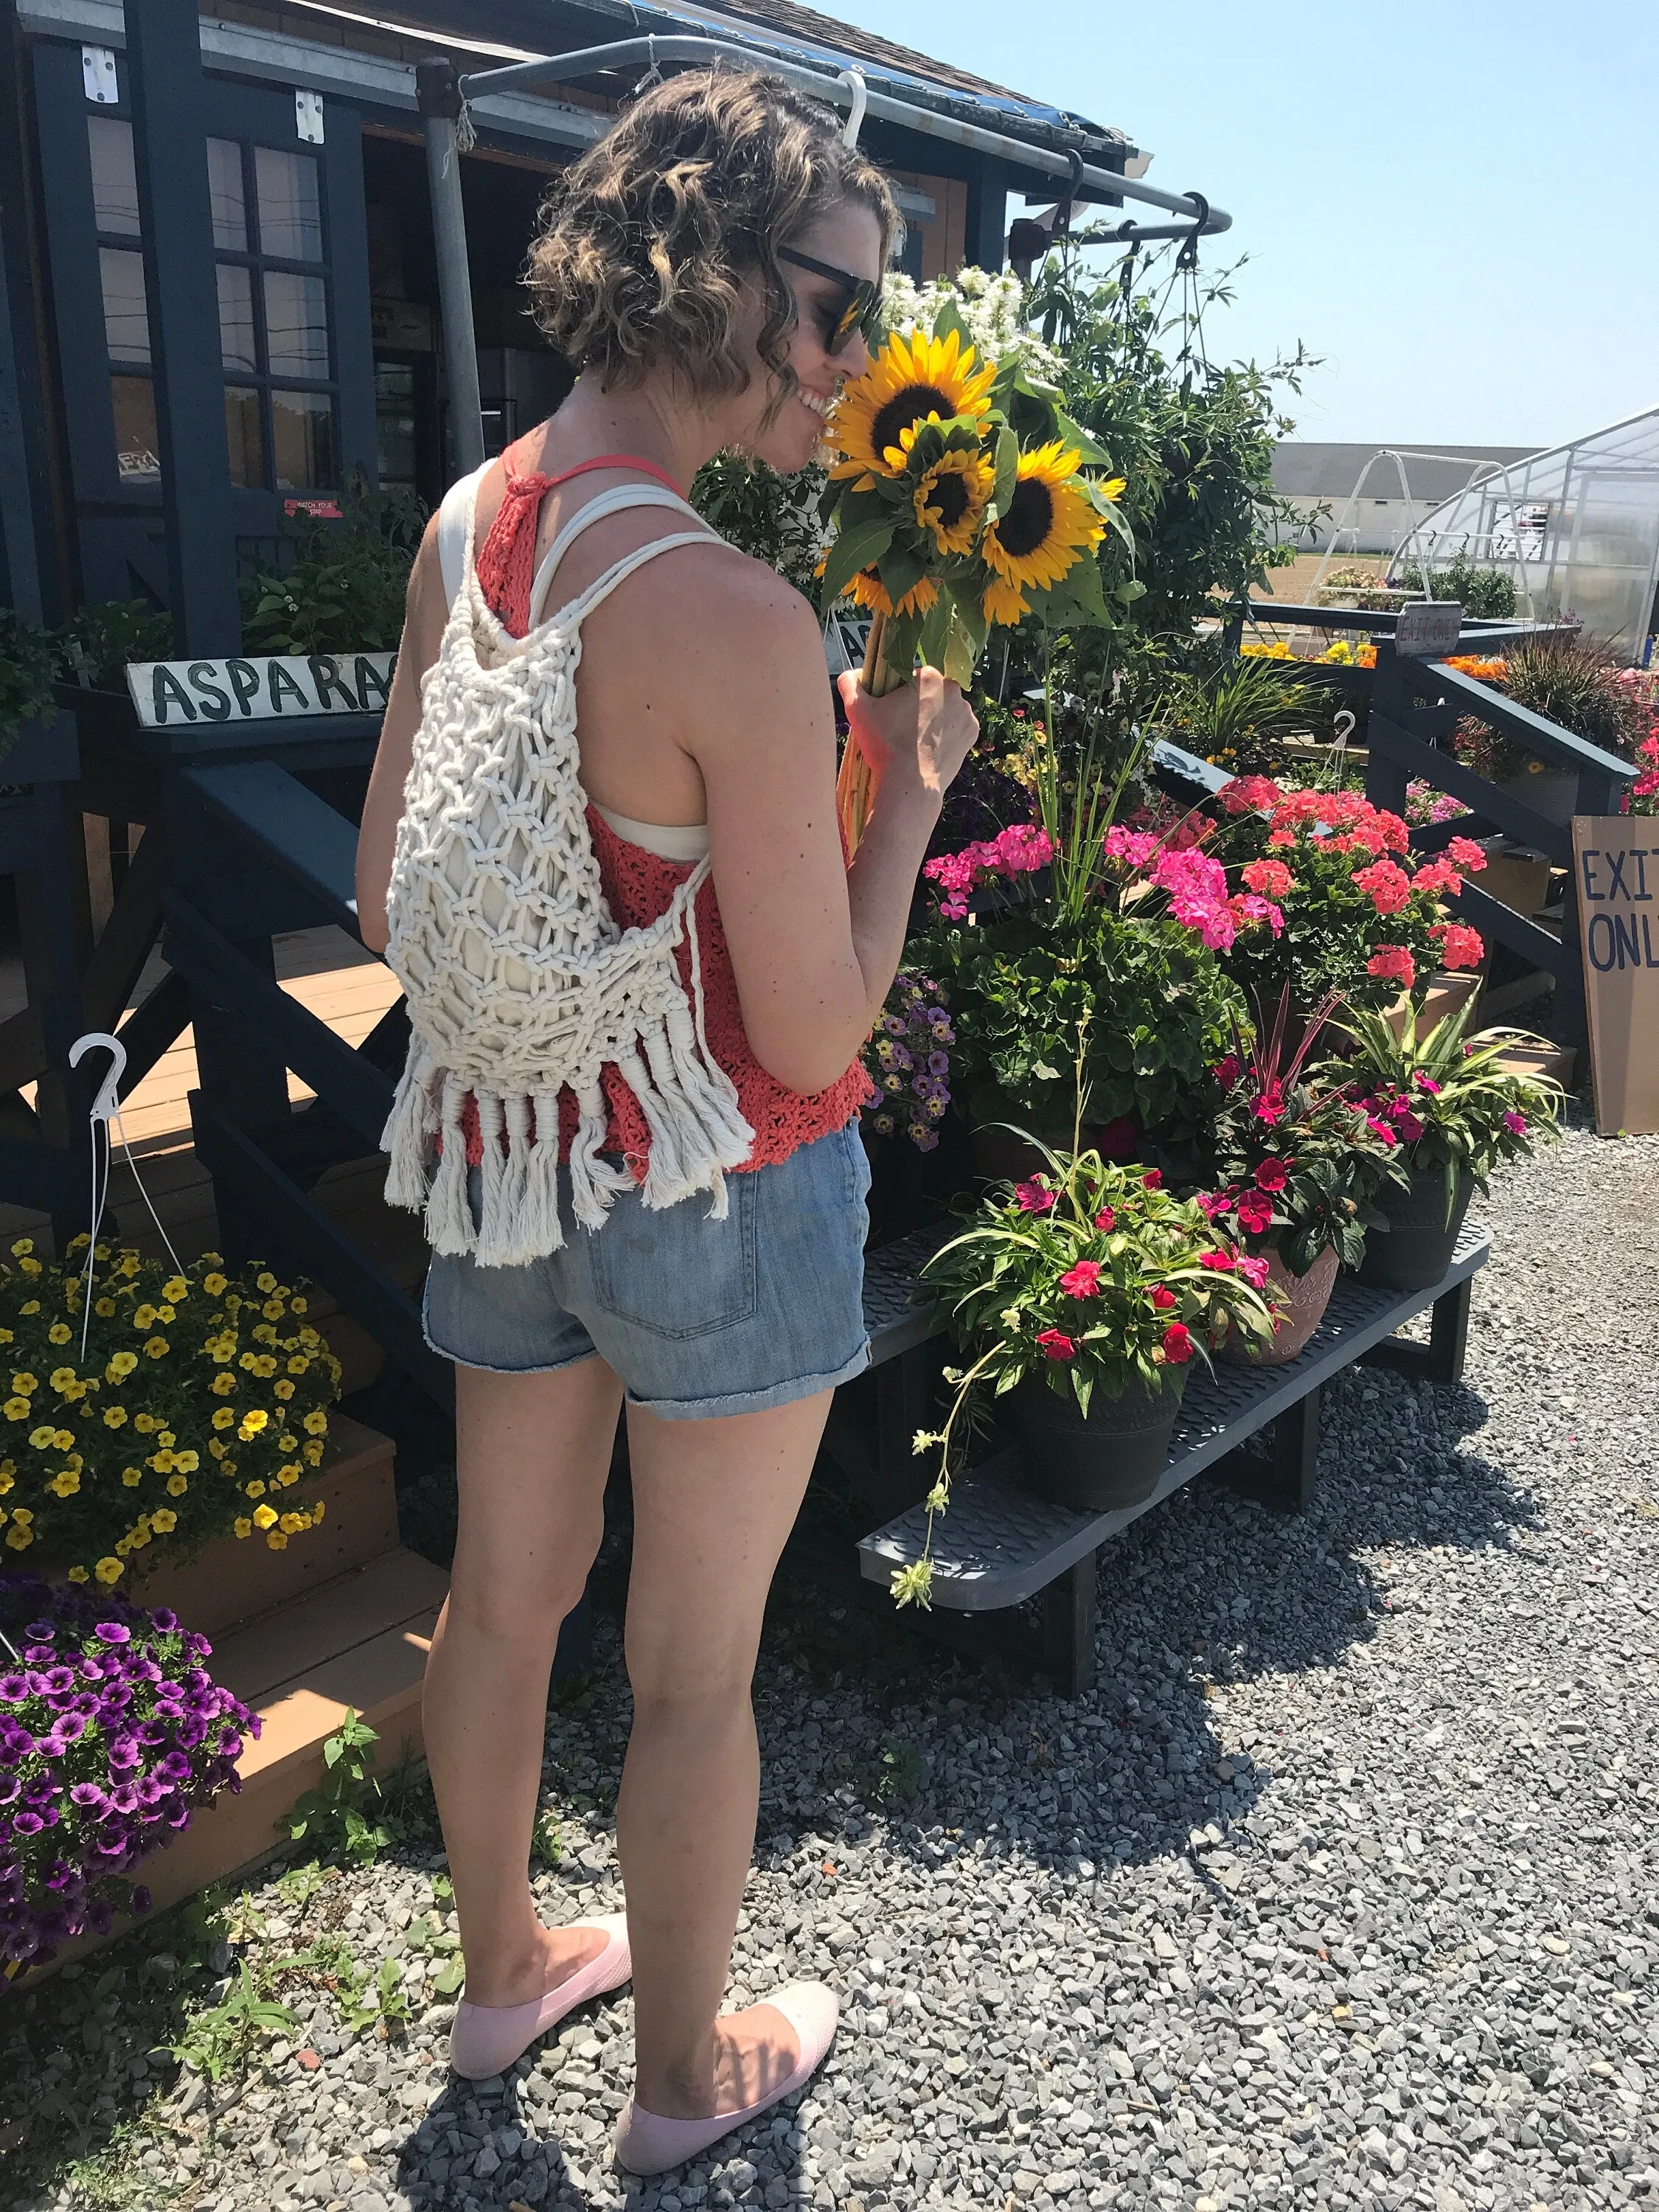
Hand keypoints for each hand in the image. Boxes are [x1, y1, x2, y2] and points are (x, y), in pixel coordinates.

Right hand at [837, 667, 978, 809]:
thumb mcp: (857, 710)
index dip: (899, 693)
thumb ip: (850, 684)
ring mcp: (966, 712)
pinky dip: (946, 734)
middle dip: (918, 704)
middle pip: (930, 692)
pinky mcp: (972, 733)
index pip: (911, 678)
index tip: (891, 711)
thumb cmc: (884, 743)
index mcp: (929, 676)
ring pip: (945, 709)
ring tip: (916, 740)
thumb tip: (850, 675)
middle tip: (902, 727)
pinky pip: (957, 727)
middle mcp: (953, 689)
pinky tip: (930, 746)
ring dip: (933, 718)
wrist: (911, 783)